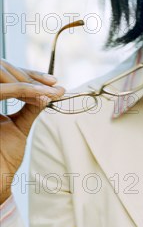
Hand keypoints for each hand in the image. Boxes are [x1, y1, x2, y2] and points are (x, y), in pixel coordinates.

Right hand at [0, 59, 64, 203]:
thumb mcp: (20, 125)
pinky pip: (2, 92)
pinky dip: (23, 91)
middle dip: (32, 77)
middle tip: (54, 84)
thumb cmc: (5, 155)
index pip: (7, 76)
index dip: (29, 75)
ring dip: (29, 82)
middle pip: (4, 71)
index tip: (53, 81)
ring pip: (3, 78)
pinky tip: (40, 94)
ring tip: (50, 90)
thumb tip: (49, 93)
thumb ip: (30, 107)